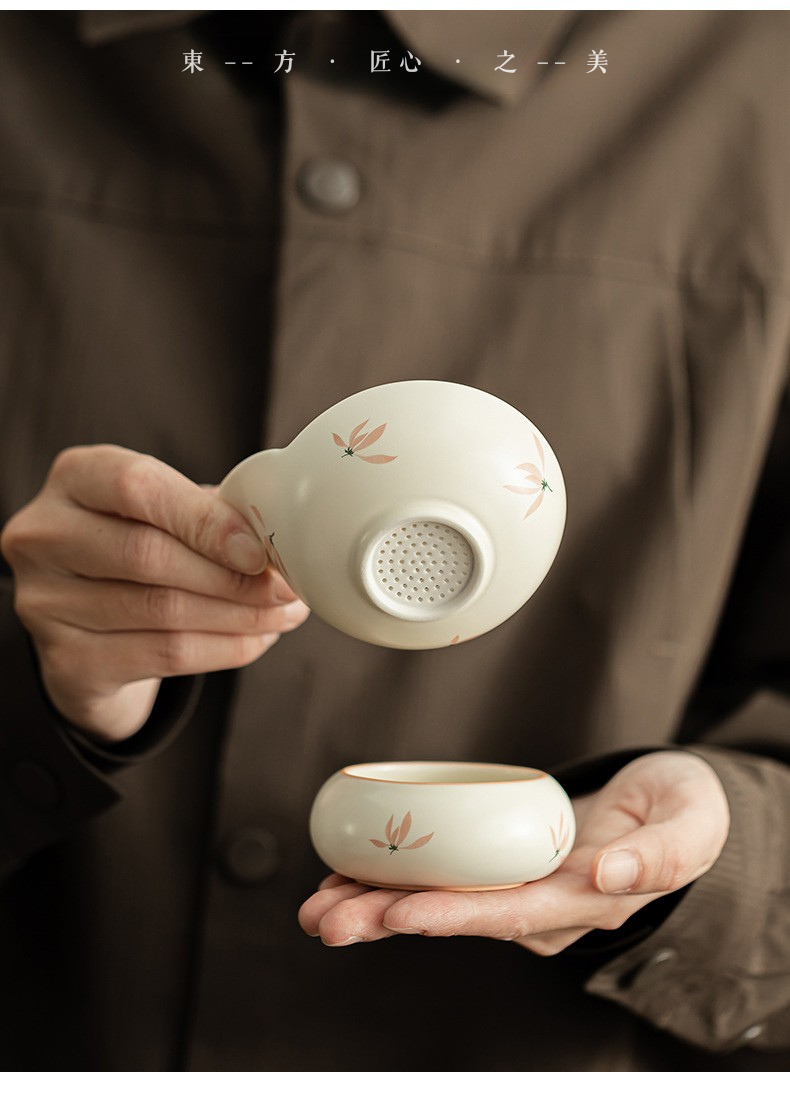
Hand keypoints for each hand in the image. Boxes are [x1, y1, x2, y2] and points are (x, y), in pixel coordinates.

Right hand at [1, 445, 308, 740]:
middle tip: (286, 588)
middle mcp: (45, 536)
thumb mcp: (163, 513)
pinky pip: (163, 656)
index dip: (205, 520)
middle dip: (232, 576)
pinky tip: (256, 639)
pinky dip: (223, 649)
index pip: (137, 488)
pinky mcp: (67, 661)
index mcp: (74, 478)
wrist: (88, 627)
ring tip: (283, 614)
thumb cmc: (137, 550)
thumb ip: (209, 512)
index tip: (260, 549)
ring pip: (162, 612)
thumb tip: (275, 535)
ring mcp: (46, 603)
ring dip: (239, 616)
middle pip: (149, 555)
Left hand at [299, 751, 729, 951]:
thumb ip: (662, 853)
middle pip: (459, 916)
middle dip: (388, 919)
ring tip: (317, 904)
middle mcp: (542, 905)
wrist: (668, 809)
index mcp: (585, 900)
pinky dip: (393, 877)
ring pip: (441, 901)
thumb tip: (614, 873)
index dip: (455, 915)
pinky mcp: (501, 866)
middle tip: (325, 918)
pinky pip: (443, 878)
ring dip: (376, 904)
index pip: (512, 913)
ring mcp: (518, 888)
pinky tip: (347, 875)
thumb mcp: (691, 824)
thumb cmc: (680, 813)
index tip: (399, 914)